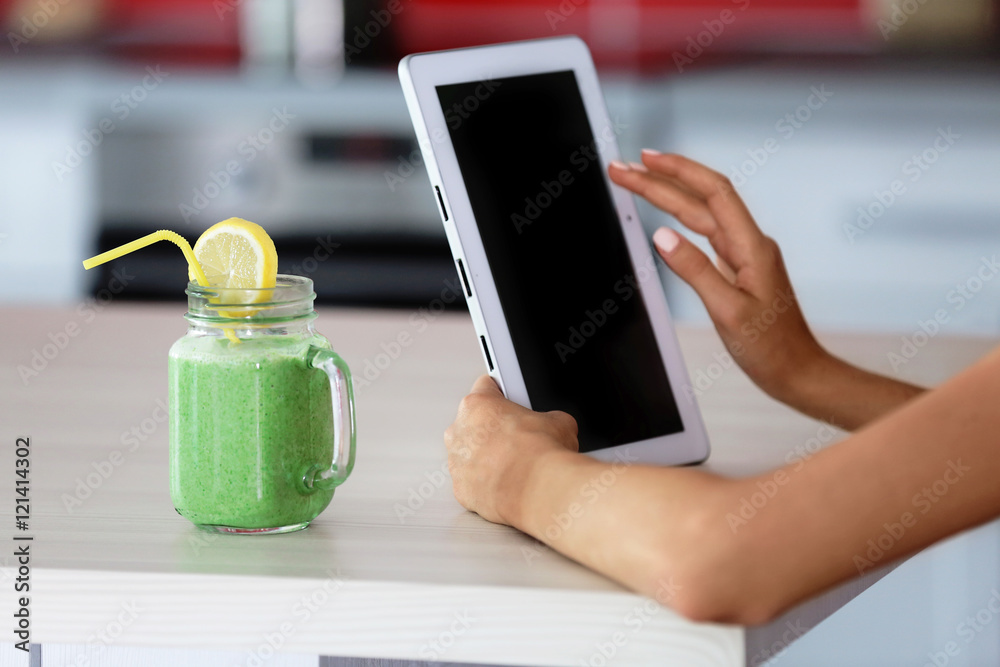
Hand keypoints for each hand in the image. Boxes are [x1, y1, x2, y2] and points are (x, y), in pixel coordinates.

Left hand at [444, 375, 578, 524]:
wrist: (539, 489)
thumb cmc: (541, 453)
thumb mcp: (558, 422)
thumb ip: (547, 418)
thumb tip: (553, 425)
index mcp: (478, 404)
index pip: (485, 387)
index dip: (501, 393)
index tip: (507, 401)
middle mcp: (459, 429)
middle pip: (473, 422)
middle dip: (492, 429)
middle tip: (516, 439)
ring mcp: (456, 460)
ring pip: (467, 454)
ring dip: (484, 457)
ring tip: (512, 465)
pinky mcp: (459, 487)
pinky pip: (469, 481)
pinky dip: (483, 483)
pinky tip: (504, 484)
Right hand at [608, 151, 827, 403]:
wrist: (797, 371)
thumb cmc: (771, 348)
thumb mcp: (728, 311)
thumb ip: (694, 270)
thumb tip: (662, 236)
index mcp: (752, 247)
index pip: (712, 192)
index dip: (678, 171)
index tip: (644, 161)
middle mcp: (749, 244)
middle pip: (700, 198)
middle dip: (660, 180)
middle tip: (622, 168)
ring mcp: (743, 256)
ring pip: (700, 215)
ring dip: (667, 196)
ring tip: (636, 181)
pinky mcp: (737, 269)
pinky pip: (704, 234)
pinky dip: (680, 220)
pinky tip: (666, 217)